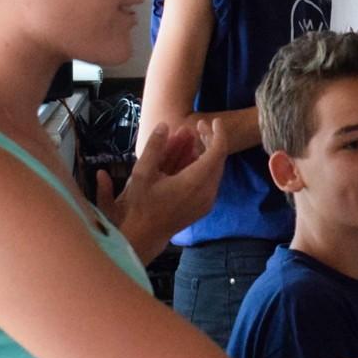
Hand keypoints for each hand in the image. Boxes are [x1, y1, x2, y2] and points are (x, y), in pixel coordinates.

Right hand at [98, 120, 228, 259]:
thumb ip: (154, 147)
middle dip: (209, 140)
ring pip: (214, 171)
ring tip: (189, 139)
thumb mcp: (142, 173)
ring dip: (204, 153)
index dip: (218, 133)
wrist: (142, 237)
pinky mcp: (203, 208)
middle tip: (197, 126)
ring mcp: (207, 202)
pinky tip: (188, 159)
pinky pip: (209, 182)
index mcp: (195, 182)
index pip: (217, 152)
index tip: (214, 121)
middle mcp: (206, 192)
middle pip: (217, 160)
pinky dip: (201, 167)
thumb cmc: (139, 205)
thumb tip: (165, 125)